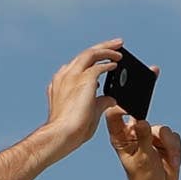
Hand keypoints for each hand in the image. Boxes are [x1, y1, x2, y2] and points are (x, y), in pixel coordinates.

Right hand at [42, 41, 123, 158]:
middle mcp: (65, 75)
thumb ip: (100, 103)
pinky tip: (117, 64)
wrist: (63, 134)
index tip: (101, 62)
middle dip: (101, 48)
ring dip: (106, 49)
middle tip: (116, 44)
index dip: (90, 63)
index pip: (77, 66)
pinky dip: (108, 62)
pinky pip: (98, 65)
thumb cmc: (72, 130)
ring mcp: (72, 75)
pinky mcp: (83, 79)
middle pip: (85, 55)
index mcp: (61, 82)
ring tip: (119, 48)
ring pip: (91, 53)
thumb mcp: (89, 113)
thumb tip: (111, 99)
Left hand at [105, 100, 180, 179]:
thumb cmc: (144, 179)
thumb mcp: (142, 158)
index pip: (115, 115)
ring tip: (170, 161)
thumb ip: (143, 138)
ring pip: (162, 129)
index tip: (134, 113)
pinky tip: (173, 162)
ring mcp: (150, 137)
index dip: (121, 107)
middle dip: (154, 131)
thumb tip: (141, 122)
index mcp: (121, 138)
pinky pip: (173, 136)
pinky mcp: (164, 141)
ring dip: (170, 145)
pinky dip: (176, 149)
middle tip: (157, 140)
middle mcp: (135, 134)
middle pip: (145, 118)